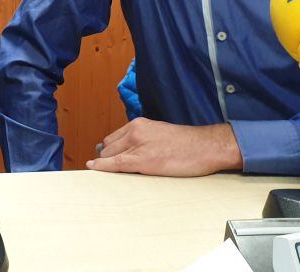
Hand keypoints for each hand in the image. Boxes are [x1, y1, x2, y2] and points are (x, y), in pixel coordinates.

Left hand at [86, 118, 242, 176]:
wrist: (206, 147)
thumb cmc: (188, 145)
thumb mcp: (160, 134)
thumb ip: (143, 140)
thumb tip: (128, 152)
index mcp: (139, 124)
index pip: (112, 138)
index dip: (108, 151)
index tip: (104, 160)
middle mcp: (135, 131)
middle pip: (108, 147)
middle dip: (105, 159)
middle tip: (109, 170)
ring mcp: (138, 144)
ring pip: (109, 155)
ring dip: (106, 165)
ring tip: (109, 174)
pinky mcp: (142, 160)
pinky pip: (115, 163)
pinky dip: (102, 167)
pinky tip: (93, 169)